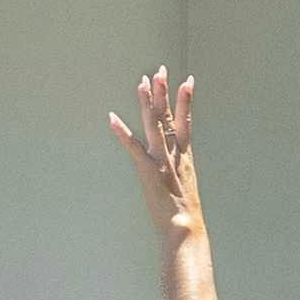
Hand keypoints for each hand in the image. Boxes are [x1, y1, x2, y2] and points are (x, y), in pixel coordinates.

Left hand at [107, 69, 200, 223]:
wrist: (185, 230)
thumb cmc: (185, 217)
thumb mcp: (186, 190)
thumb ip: (180, 175)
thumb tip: (176, 173)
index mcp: (186, 158)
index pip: (187, 122)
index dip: (186, 100)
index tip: (186, 81)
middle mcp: (176, 155)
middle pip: (171, 117)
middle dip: (165, 92)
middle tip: (161, 70)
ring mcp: (162, 161)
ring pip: (155, 125)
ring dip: (148, 103)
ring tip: (143, 82)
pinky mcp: (148, 171)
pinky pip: (134, 148)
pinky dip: (122, 133)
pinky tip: (112, 118)